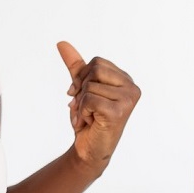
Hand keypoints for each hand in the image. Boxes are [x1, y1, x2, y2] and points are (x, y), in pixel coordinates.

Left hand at [60, 41, 140, 172]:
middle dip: (81, 90)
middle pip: (94, 71)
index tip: (84, 96)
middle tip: (86, 108)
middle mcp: (132, 87)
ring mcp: (127, 100)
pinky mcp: (118, 112)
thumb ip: (76, 66)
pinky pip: (88, 100)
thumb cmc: (89, 119)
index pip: (96, 62)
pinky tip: (90, 123)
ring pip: (89, 86)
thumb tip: (62, 43)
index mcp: (126, 79)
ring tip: (90, 117)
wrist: (88, 150)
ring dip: (81, 104)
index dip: (82, 78)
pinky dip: (82, 112)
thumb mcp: (81, 89)